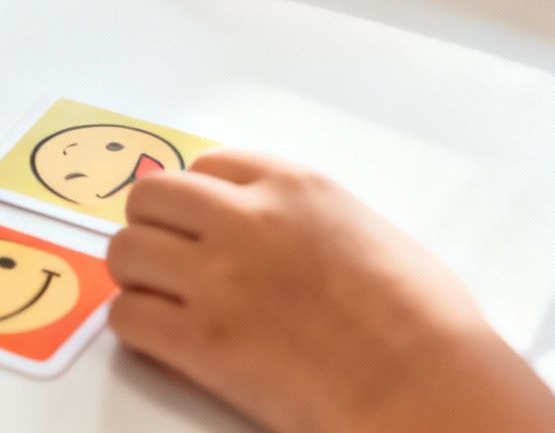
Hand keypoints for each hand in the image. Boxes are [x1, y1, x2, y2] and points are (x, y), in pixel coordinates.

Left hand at [108, 152, 554, 432]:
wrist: (428, 389)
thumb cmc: (426, 324)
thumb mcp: (369, 233)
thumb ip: (309, 218)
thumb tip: (279, 232)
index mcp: (295, 187)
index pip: (207, 166)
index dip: (197, 198)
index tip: (197, 221)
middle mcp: (248, 220)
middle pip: (151, 198)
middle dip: (153, 228)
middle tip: (168, 259)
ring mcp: (220, 277)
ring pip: (126, 251)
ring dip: (139, 275)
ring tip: (163, 299)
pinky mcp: (202, 340)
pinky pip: (128, 316)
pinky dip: (137, 327)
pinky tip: (163, 339)